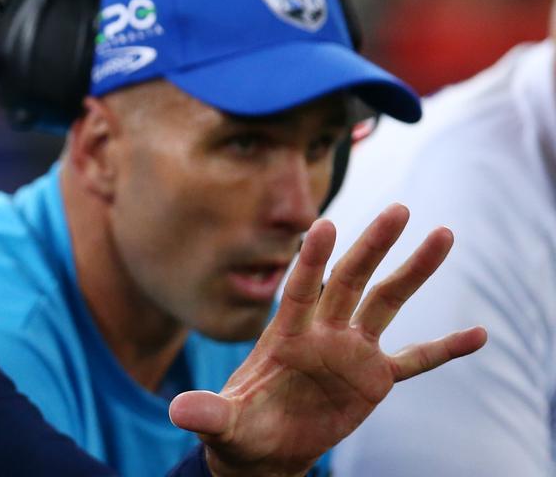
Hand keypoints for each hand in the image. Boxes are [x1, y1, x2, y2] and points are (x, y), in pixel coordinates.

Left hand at [169, 203, 487, 476]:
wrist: (264, 448)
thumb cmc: (239, 429)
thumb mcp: (223, 425)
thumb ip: (209, 413)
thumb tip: (180, 412)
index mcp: (285, 336)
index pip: (300, 290)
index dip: (310, 260)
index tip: (324, 223)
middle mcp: (322, 333)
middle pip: (350, 281)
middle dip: (373, 247)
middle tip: (399, 209)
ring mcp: (351, 352)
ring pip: (386, 302)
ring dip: (414, 271)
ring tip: (444, 234)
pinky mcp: (373, 379)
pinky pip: (415, 360)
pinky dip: (445, 349)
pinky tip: (478, 334)